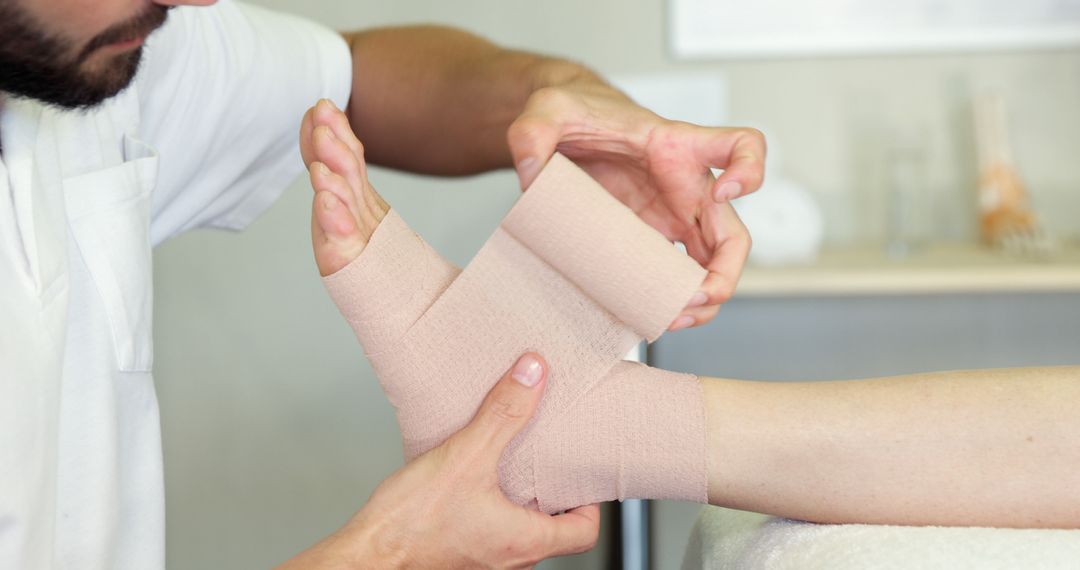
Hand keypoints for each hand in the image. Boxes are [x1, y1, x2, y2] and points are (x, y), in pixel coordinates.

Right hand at [278, 354, 599, 568]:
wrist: (365, 556)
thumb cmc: (410, 525)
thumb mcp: (466, 455)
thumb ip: (504, 413)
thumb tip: (532, 375)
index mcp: (524, 541)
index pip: (585, 533)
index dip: (590, 504)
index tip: (581, 478)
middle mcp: (510, 561)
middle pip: (553, 532)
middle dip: (551, 497)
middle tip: (546, 462)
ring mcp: (483, 563)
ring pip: (518, 533)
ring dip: (517, 503)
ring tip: (507, 466)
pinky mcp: (456, 558)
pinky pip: (487, 534)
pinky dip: (488, 509)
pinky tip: (467, 483)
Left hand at [507, 79, 763, 329]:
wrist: (562, 129)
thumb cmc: (574, 111)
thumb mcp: (547, 110)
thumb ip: (533, 134)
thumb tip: (532, 176)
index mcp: (677, 147)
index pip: (740, 145)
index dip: (749, 169)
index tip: (727, 191)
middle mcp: (685, 187)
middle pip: (734, 234)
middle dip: (725, 274)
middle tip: (694, 297)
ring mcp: (670, 218)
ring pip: (711, 267)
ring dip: (702, 300)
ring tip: (670, 318)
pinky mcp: (648, 239)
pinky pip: (674, 277)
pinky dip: (667, 301)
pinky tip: (646, 315)